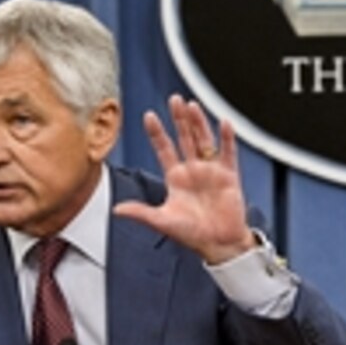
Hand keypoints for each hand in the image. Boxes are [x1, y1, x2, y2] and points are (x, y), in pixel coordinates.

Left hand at [113, 94, 255, 263]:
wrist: (219, 245)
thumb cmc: (193, 234)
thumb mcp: (163, 222)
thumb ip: (141, 213)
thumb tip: (117, 210)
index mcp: (175, 178)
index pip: (164, 149)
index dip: (157, 133)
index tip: (149, 116)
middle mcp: (192, 170)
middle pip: (184, 138)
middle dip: (178, 119)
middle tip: (174, 99)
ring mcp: (210, 170)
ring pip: (203, 140)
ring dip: (198, 123)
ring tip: (192, 105)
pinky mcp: (228, 175)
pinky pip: (228, 152)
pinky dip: (226, 138)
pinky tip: (223, 123)